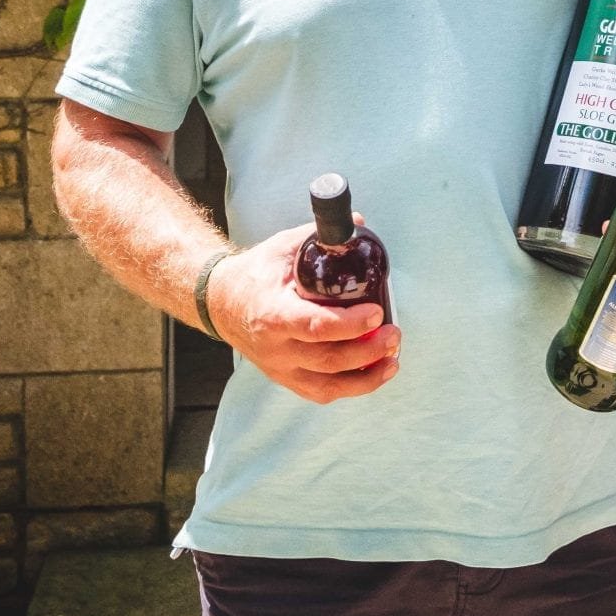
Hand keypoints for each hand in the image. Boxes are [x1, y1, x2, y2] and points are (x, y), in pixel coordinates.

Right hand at [206, 220, 400, 403]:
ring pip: (327, 385)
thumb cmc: (255, 274)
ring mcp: (279, 368)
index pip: (313, 326)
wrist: (221, 303)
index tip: (377, 313)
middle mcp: (275, 347)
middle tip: (394, 334)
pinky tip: (375, 374)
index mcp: (272, 312)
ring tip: (393, 359)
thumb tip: (360, 222)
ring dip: (366, 377)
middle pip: (327, 360)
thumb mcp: (281, 248)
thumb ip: (319, 236)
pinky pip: (321, 393)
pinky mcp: (285, 378)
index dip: (348, 324)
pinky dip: (351, 388)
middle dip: (367, 351)